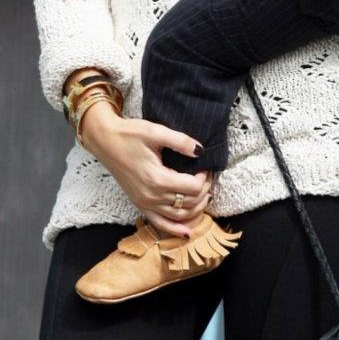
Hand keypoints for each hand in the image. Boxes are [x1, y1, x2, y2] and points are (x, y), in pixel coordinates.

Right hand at [80, 101, 211, 236]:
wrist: (105, 141)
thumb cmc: (129, 134)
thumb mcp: (156, 131)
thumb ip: (180, 141)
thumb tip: (201, 151)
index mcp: (157, 179)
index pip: (192, 188)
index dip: (204, 178)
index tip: (206, 166)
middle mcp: (151, 196)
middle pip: (188, 203)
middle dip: (203, 191)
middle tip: (208, 177)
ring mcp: (144, 203)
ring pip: (178, 216)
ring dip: (195, 208)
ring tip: (204, 194)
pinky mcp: (139, 204)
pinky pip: (159, 223)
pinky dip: (174, 229)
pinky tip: (186, 232)